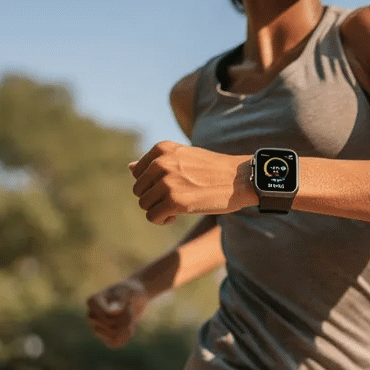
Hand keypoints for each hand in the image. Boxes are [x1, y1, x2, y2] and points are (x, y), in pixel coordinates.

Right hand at [86, 278, 149, 348]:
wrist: (135, 299)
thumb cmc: (130, 292)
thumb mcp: (128, 292)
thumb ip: (120, 299)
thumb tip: (111, 312)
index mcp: (93, 301)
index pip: (106, 315)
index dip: (122, 314)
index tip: (129, 305)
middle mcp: (91, 315)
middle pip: (109, 327)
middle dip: (125, 322)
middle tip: (131, 313)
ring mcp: (96, 327)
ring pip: (112, 336)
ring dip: (126, 331)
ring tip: (131, 322)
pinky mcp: (105, 337)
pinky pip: (113, 344)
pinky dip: (125, 339)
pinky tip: (129, 330)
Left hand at [130, 141, 253, 224]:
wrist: (240, 179)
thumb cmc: (214, 170)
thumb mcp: (183, 157)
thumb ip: (157, 162)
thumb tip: (129, 168)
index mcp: (162, 149)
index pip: (138, 173)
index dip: (151, 185)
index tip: (170, 188)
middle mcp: (161, 163)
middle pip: (139, 190)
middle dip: (153, 199)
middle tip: (174, 201)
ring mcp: (167, 183)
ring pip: (144, 205)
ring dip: (158, 210)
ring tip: (176, 208)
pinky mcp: (175, 202)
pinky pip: (153, 217)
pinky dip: (162, 220)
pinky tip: (176, 216)